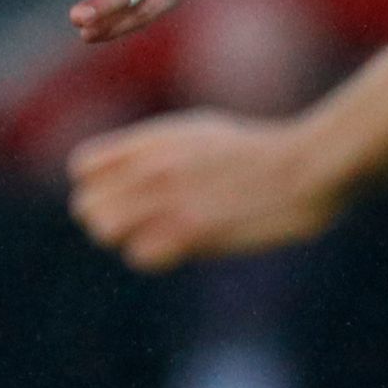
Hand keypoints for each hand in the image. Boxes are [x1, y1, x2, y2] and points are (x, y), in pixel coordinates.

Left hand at [69, 110, 338, 271]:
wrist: (305, 169)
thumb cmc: (256, 151)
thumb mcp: (197, 131)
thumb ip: (151, 149)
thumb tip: (114, 171)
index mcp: (152, 141)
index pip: (82, 168)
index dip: (95, 187)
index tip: (120, 196)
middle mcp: (152, 167)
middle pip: (85, 206)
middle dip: (105, 219)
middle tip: (136, 225)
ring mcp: (170, 199)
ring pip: (105, 231)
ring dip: (126, 240)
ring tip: (156, 236)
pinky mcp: (191, 232)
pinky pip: (140, 255)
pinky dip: (153, 256)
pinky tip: (178, 247)